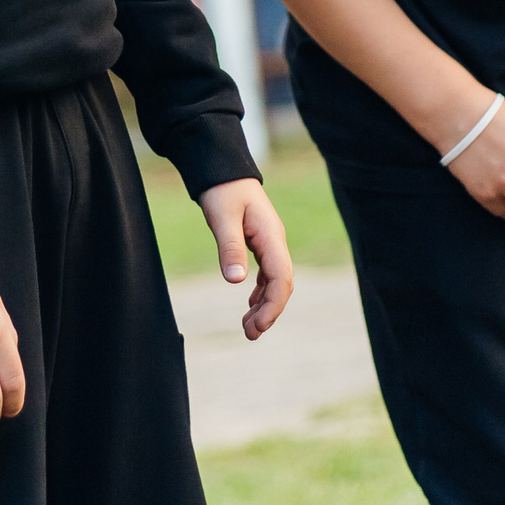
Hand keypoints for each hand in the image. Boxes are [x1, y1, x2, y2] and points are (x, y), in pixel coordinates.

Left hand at [197, 178, 295, 339]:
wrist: (223, 169)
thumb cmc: (222, 190)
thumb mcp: (222, 218)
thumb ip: (230, 248)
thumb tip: (236, 282)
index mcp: (271, 236)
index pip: (281, 278)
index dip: (273, 305)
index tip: (257, 326)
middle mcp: (275, 241)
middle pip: (282, 283)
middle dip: (270, 311)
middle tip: (250, 334)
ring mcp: (269, 242)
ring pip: (276, 281)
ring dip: (265, 305)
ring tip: (248, 328)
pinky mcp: (260, 242)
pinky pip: (267, 273)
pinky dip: (261, 292)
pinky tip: (250, 305)